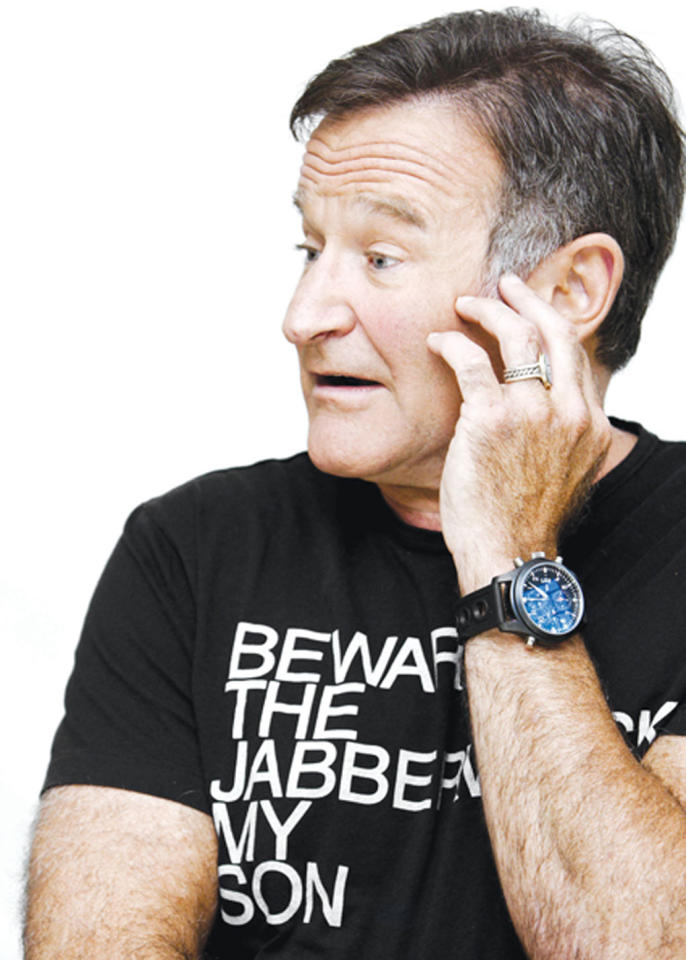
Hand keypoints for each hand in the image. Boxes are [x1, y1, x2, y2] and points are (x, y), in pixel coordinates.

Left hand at [427, 274, 610, 593]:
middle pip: (557, 332)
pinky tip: (438, 342)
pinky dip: (452, 343)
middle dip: (529, 299)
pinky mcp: (492, 418)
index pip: (576, 356)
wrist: (507, 554)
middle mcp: (571, 413)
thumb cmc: (522, 520)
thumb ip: (556, 435)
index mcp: (592, 426)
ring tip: (465, 304)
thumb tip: (536, 413)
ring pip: (517, 335)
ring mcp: (535, 413)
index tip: (529, 312)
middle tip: (505, 285)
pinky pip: (470, 360)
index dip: (550, 325)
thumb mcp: (560, 474)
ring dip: (489, 310)